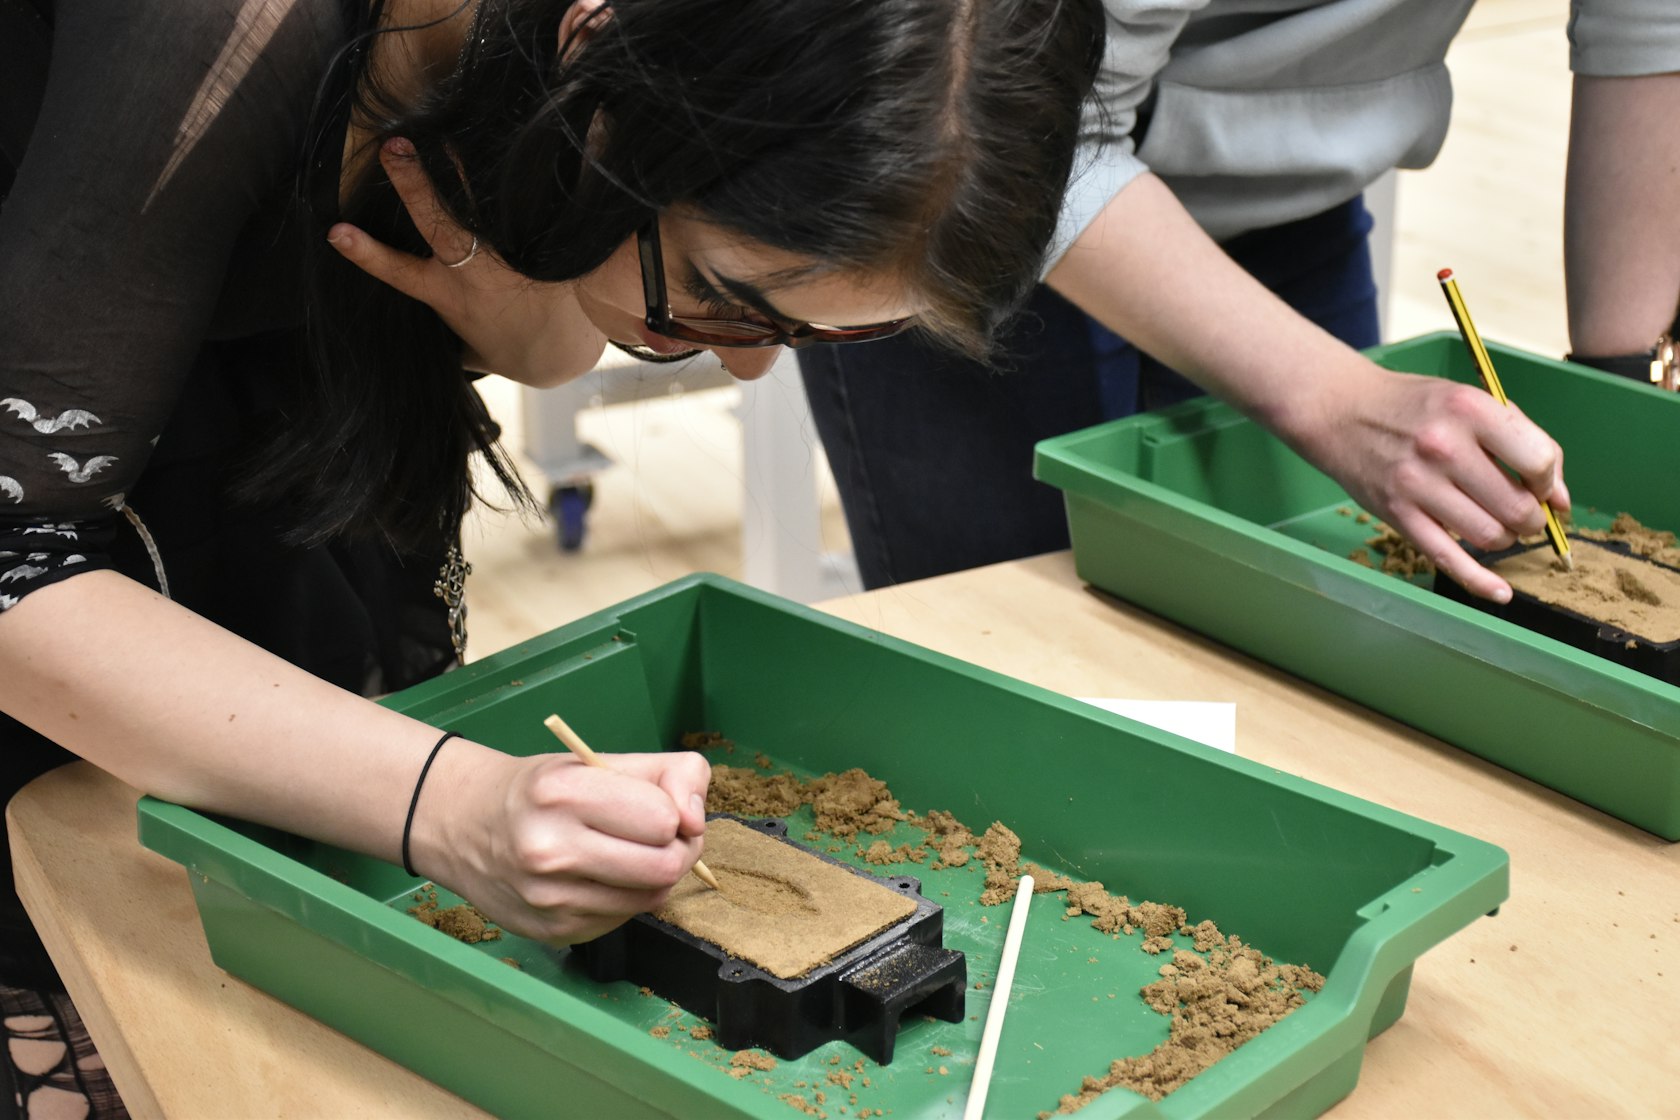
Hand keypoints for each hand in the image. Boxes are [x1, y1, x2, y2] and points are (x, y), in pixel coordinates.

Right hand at [326, 137, 606, 386]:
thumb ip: (440, 320)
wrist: (562, 358)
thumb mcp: (464, 342)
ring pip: (483, 213)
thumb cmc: (506, 347)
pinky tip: (512, 142)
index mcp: (446, 296)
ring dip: (468, 172)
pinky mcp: (539, 254)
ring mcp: (507, 261)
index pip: (399, 273)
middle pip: (439, 226)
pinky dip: (519, 183)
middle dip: (415, 185)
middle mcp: (473, 275)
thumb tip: (406, 327)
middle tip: (395, 147)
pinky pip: (526, 213)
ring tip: (454, 133)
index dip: (368, 254)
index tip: (339, 232)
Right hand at [415, 742, 712, 943]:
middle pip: (664, 868)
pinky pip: (623, 919)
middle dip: (676, 850)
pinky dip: (624, 899)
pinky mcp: (553, 932)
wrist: (466, 825)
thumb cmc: (544, 790)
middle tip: (658, 837)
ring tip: (624, 853)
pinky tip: (598, 877)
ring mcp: (549, 898)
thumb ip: (671, 774)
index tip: (659, 808)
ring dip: (652, 877)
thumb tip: (696, 822)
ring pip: (649, 899)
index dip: (674, 814)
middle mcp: (550, 850)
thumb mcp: (601, 760)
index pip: (665, 820)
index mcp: (564, 794)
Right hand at [1294, 361, 1569, 601]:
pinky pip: (1448, 559)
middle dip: (1531, 519)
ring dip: (1505, 539)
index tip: (1542, 487)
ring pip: (1490, 536)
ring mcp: (1418, 484)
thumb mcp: (1468, 401)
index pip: (1538, 462)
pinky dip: (1480, 581)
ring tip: (1496, 525)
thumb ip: (1520, 440)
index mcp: (1470, 410)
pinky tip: (1500, 592)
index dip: (1550, 483)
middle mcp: (1444, 447)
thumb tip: (1560, 501)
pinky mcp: (1398, 514)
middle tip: (1522, 513)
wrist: (1340, 411)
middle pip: (1517, 508)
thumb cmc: (1411, 406)